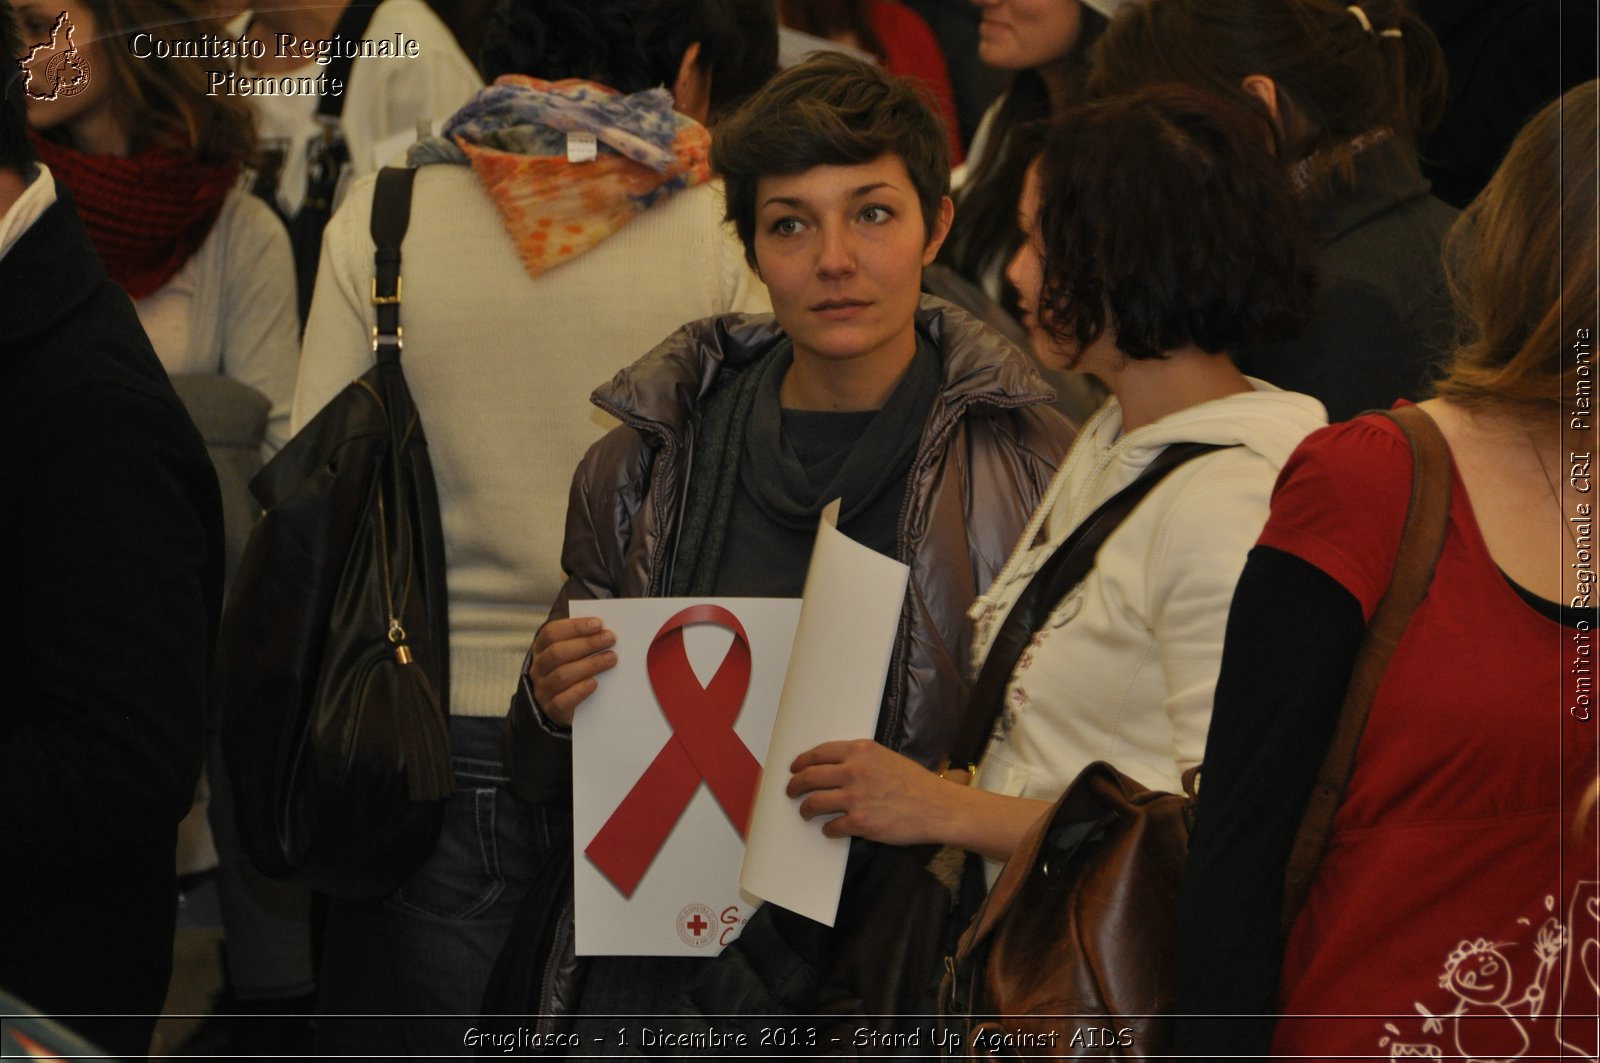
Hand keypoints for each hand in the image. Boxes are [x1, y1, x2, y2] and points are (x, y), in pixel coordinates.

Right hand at [528, 616, 616, 726]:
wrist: (563, 707)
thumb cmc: (573, 672)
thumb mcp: (573, 654)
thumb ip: (583, 639)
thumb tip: (605, 628)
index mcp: (541, 649)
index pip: (552, 632)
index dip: (575, 627)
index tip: (599, 623)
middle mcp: (538, 668)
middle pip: (557, 652)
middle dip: (586, 643)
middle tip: (610, 639)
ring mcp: (543, 690)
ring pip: (561, 675)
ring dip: (589, 665)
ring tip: (611, 659)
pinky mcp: (552, 710)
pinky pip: (562, 701)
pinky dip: (579, 690)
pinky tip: (595, 683)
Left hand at [786, 740, 949, 845]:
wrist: (936, 807)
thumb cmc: (915, 783)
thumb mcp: (886, 758)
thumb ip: (860, 759)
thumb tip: (835, 767)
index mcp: (860, 751)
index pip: (819, 753)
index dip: (801, 762)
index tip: (794, 768)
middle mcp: (854, 771)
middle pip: (810, 777)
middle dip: (795, 786)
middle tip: (791, 791)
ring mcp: (855, 798)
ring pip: (814, 803)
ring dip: (806, 809)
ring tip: (806, 812)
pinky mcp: (860, 822)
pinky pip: (831, 827)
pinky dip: (827, 830)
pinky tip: (830, 830)